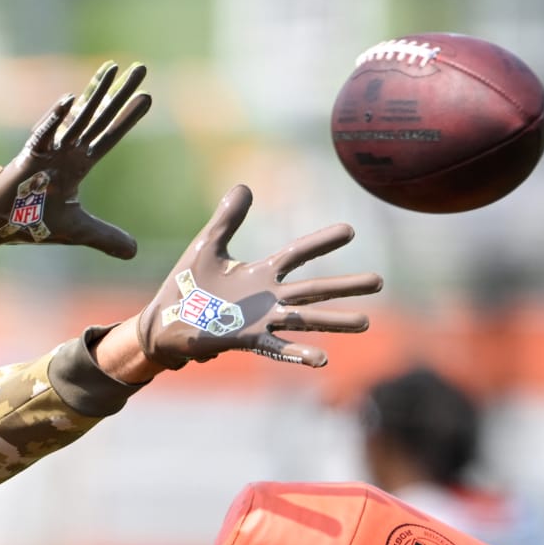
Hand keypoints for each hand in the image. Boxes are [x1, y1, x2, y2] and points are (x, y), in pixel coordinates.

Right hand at [0, 60, 149, 258]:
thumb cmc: (32, 221)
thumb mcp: (78, 231)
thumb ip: (106, 237)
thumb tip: (134, 252)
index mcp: (77, 164)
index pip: (109, 136)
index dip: (128, 118)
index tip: (148, 96)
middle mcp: (66, 151)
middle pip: (100, 117)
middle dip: (120, 93)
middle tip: (141, 68)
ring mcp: (48, 151)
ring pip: (77, 117)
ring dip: (95, 93)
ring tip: (112, 68)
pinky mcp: (28, 158)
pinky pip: (43, 135)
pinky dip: (55, 119)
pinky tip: (69, 100)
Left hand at [135, 185, 381, 369]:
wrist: (164, 322)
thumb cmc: (185, 285)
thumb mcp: (207, 245)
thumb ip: (227, 218)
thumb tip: (244, 186)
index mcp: (259, 273)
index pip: (297, 254)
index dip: (321, 242)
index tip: (350, 230)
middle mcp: (267, 298)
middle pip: (313, 289)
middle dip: (345, 286)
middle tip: (379, 281)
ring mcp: (260, 320)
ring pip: (305, 320)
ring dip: (334, 321)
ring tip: (365, 322)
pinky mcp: (246, 339)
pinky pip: (278, 346)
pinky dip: (299, 353)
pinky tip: (322, 359)